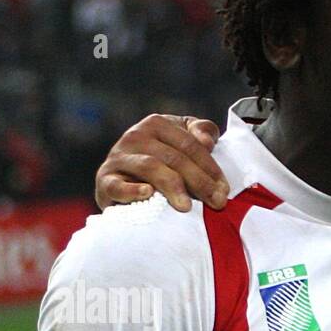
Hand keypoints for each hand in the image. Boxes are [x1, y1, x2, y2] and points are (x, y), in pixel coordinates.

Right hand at [94, 113, 227, 212]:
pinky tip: (148, 193)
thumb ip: (201, 133)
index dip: (210, 168)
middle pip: (174, 158)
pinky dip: (131, 190)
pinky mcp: (105, 180)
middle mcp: (136, 136)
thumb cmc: (164, 163)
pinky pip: (117, 186)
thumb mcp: (184, 142)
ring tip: (188, 207)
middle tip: (217, 203)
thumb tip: (207, 141)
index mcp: (157, 124)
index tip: (225, 190)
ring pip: (151, 168)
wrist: (124, 184)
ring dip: (173, 187)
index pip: (189, 145)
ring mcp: (119, 157)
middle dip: (200, 182)